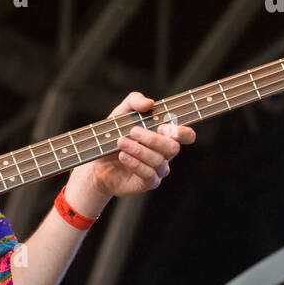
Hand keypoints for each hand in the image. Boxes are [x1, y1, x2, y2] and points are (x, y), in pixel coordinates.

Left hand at [69, 92, 195, 205]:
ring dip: (138, 150)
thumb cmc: (113, 137)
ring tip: (120, 142)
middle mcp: (165, 154)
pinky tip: (123, 156)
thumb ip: (134, 101)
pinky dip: (135, 164)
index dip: (182, 132)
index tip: (164, 127)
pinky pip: (149, 175)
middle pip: (173, 148)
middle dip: (153, 139)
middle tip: (133, 131)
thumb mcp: (120, 114)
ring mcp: (158, 170)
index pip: (186, 135)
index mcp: (164, 136)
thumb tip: (149, 103)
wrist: (96, 163)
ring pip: (159, 161)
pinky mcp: (148, 183)